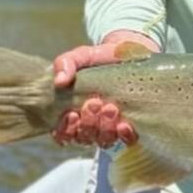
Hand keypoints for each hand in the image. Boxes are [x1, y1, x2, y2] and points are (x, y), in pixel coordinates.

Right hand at [51, 31, 157, 147]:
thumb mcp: (82, 56)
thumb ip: (66, 63)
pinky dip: (124, 135)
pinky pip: (126, 140)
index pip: (63, 133)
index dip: (65, 129)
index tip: (72, 114)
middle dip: (88, 123)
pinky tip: (124, 124)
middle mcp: (91, 123)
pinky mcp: (131, 126)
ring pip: (103, 141)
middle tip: (95, 103)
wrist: (132, 52)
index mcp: (73, 111)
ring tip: (111, 108)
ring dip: (105, 129)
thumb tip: (59, 81)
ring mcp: (111, 127)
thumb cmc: (102, 58)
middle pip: (83, 137)